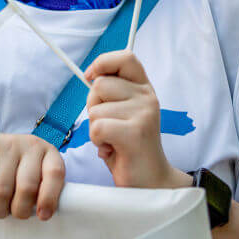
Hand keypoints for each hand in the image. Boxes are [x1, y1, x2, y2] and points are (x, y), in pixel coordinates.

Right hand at [0, 133, 65, 219]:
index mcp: (46, 152)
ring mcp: (6, 141)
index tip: (42, 216)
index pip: (55, 173)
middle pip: (28, 186)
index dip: (49, 197)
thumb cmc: (5, 170)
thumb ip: (40, 188)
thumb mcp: (27, 175)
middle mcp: (29, 143)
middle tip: (14, 214)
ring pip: (4, 188)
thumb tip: (45, 214)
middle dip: (20, 209)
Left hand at [85, 51, 190, 188]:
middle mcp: (147, 97)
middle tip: (108, 125)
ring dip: (96, 129)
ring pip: (95, 110)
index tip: (91, 76)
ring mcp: (143, 114)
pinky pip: (97, 128)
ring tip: (113, 140)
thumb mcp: (123, 112)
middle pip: (100, 85)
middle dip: (93, 106)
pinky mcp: (135, 133)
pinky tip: (112, 149)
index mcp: (144, 88)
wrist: (150, 181)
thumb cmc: (128, 146)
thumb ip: (111, 93)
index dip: (103, 62)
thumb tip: (88, 75)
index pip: (126, 57)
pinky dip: (97, 141)